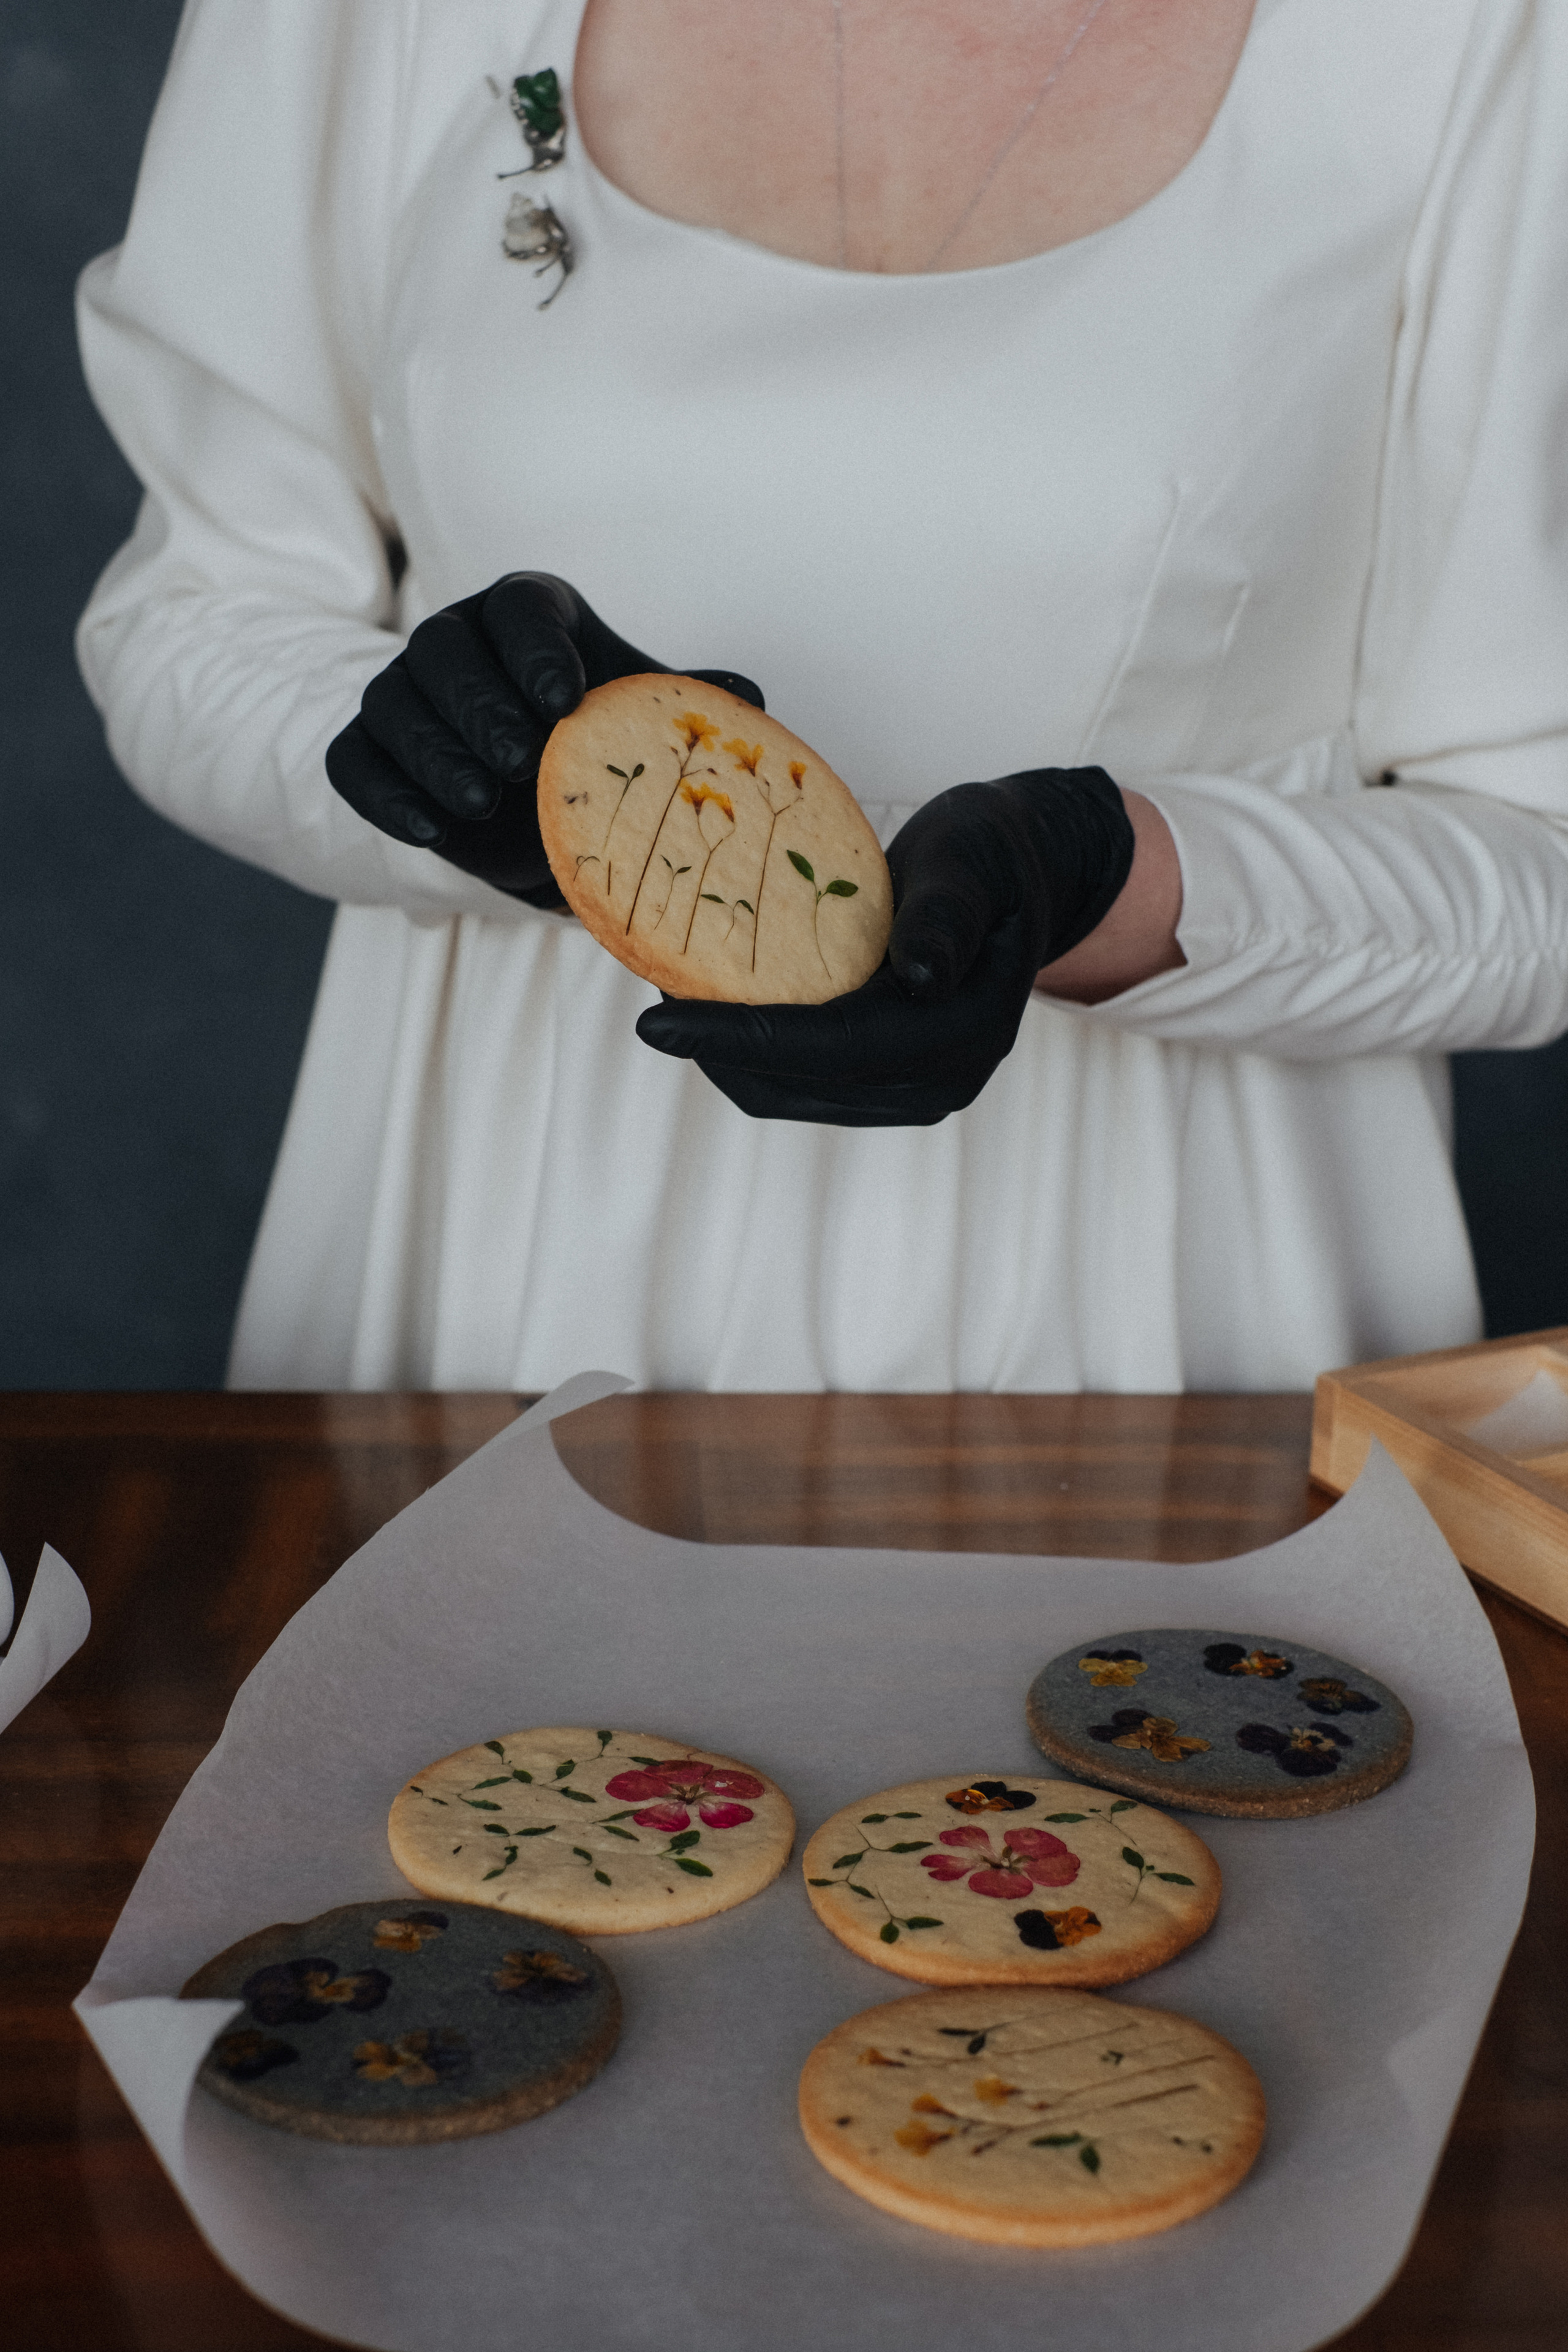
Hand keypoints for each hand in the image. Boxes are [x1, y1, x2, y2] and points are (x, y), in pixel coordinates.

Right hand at [325, 573, 762, 905]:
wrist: (542, 808)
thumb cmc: (600, 747)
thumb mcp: (645, 724)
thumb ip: (687, 706)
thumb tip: (750, 696)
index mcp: (527, 615)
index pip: (519, 607)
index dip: (535, 648)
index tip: (565, 701)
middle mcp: (456, 639)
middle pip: (442, 649)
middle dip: (479, 704)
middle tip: (521, 761)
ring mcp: (403, 692)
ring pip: (391, 702)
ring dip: (433, 753)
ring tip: (481, 802)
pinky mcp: (368, 747)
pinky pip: (353, 761)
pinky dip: (384, 793)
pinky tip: (429, 831)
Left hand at [635, 767, 1135, 1124]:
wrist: (1014, 880)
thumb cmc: (989, 856)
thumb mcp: (973, 862)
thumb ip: (946, 915)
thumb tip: (920, 973)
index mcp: (963, 1030)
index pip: (832, 1046)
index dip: (738, 1036)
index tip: (651, 1021)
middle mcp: (937, 1080)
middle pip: (796, 1084)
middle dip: (713, 1044)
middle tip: (646, 977)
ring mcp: (911, 1090)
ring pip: (785, 1093)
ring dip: (721, 1051)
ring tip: (669, 984)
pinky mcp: (883, 1084)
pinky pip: (795, 1081)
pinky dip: (746, 1048)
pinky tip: (711, 997)